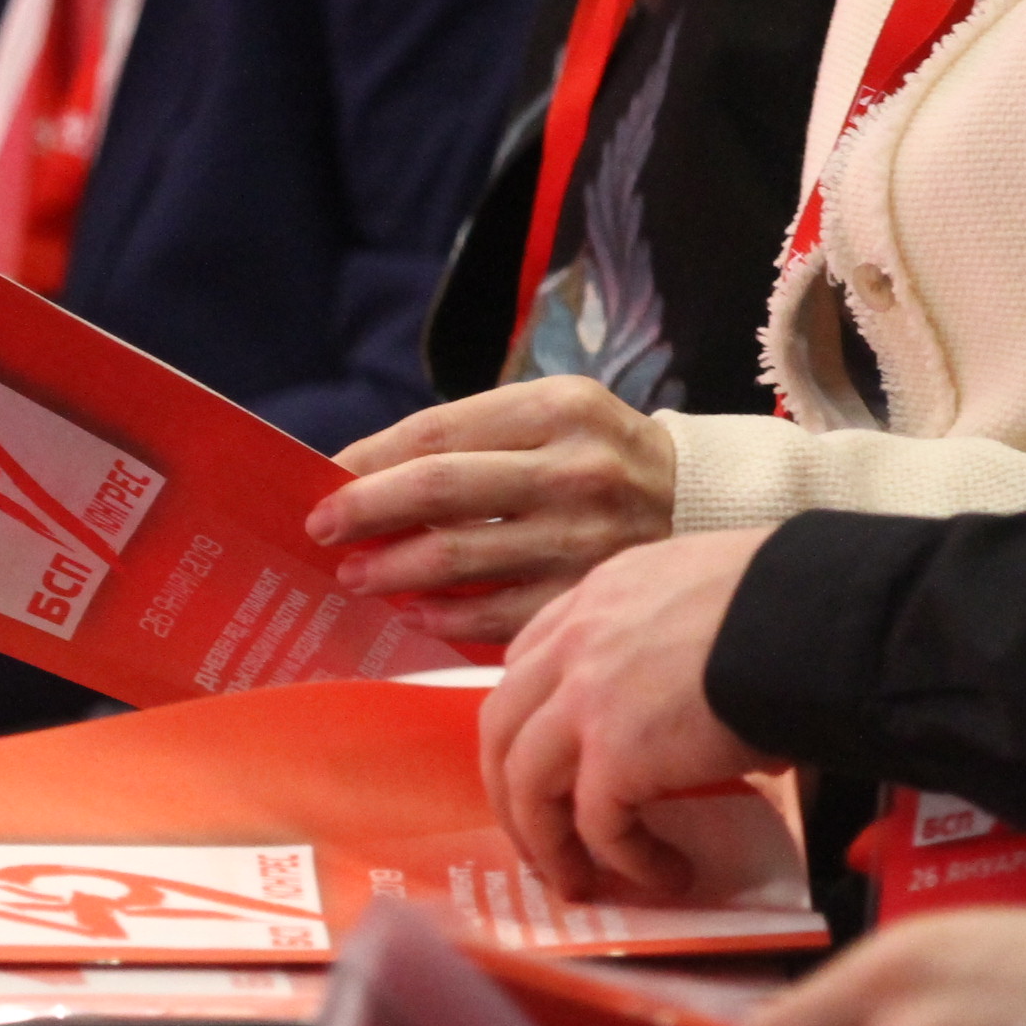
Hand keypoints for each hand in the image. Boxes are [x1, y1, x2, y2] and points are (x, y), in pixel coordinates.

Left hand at [311, 378, 679, 642]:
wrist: (703, 504)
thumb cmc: (601, 455)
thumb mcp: (553, 416)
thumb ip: (473, 439)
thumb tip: (363, 473)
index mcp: (559, 409)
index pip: (437, 432)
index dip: (369, 459)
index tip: (323, 478)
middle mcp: (575, 469)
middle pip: (440, 489)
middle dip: (365, 510)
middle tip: (321, 528)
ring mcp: (585, 538)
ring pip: (459, 558)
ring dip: (391, 569)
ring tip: (355, 574)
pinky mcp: (588, 595)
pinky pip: (493, 615)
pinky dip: (441, 617)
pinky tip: (413, 612)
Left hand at [479, 528, 776, 902]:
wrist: (818, 617)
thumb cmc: (795, 602)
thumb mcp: (713, 597)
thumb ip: (682, 639)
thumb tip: (711, 708)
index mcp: (601, 595)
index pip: (527, 661)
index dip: (527, 717)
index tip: (544, 757)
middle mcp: (576, 640)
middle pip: (502, 726)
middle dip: (511, 791)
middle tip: (538, 835)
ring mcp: (585, 697)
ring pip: (526, 784)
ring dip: (546, 841)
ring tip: (579, 880)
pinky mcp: (615, 753)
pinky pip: (599, 824)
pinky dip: (625, 859)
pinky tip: (664, 876)